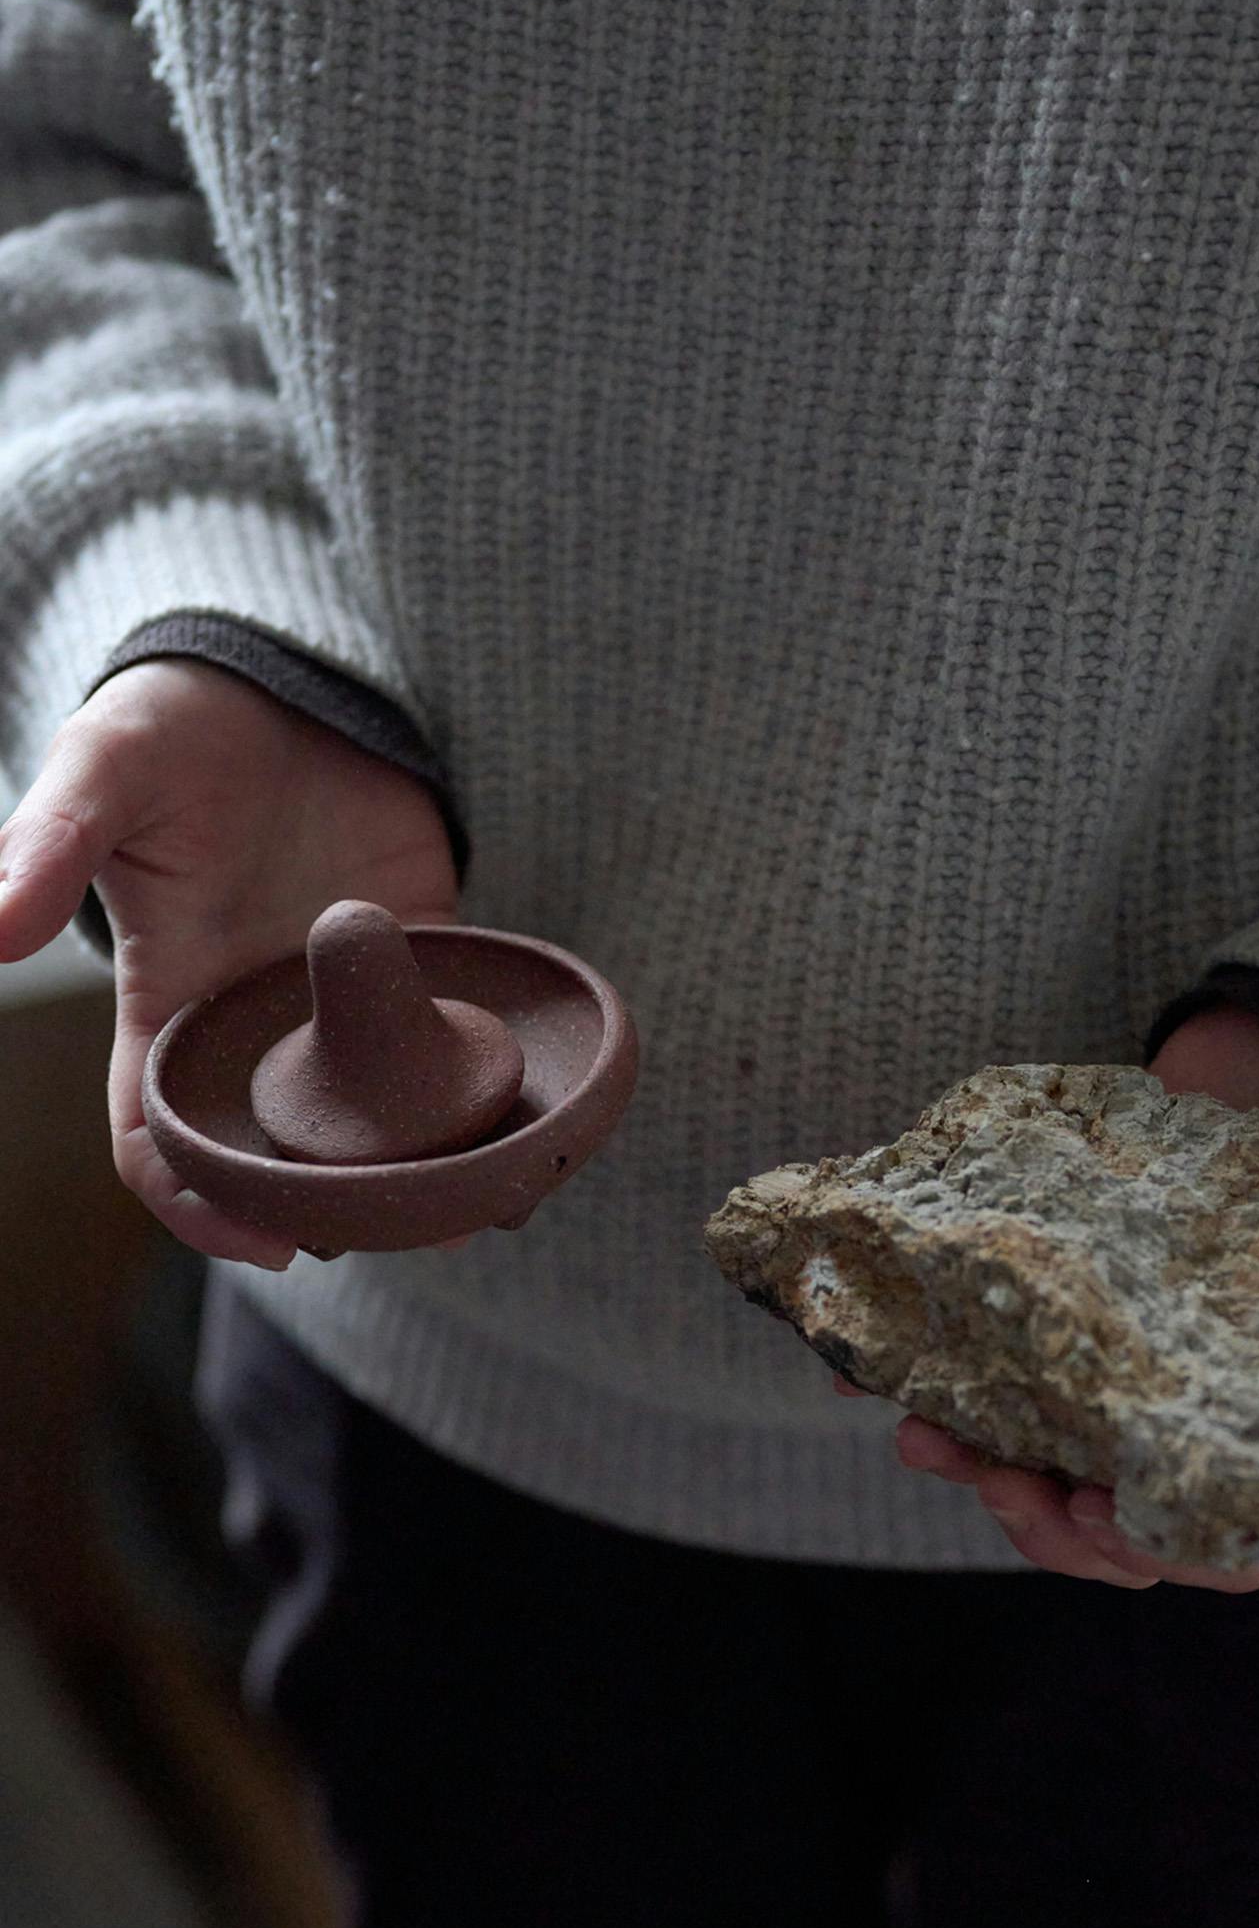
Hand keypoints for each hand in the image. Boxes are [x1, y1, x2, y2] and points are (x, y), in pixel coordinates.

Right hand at [0, 660, 461, 1267]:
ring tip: (497, 1201)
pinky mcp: (420, 951)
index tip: (267, 1244)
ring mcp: (340, 992)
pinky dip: (490, 1077)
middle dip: (341, 1202)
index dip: (198, 1199)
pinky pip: (454, 1032)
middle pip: (284, 1147)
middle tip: (421, 1235)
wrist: (271, 683)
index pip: (160, 1133)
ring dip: (426, 1158)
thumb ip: (45, 845)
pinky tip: (539, 1120)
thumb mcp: (100, 769)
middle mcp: (254, 1015)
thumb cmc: (170, 730)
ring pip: (377, 1108)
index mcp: (167, 998)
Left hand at [875, 1004, 1258, 1591]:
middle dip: (1047, 1519)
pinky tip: (884, 1359)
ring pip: (1047, 1436)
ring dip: (982, 1456)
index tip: (1111, 1514)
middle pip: (1121, 1506)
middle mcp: (1213, 1379)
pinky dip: (942, 1358)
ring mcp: (1139, 1320)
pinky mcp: (1080, 1254)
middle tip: (994, 1475)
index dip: (1171, 1549)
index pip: (1238, 1525)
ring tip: (920, 1427)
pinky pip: (1002, 1332)